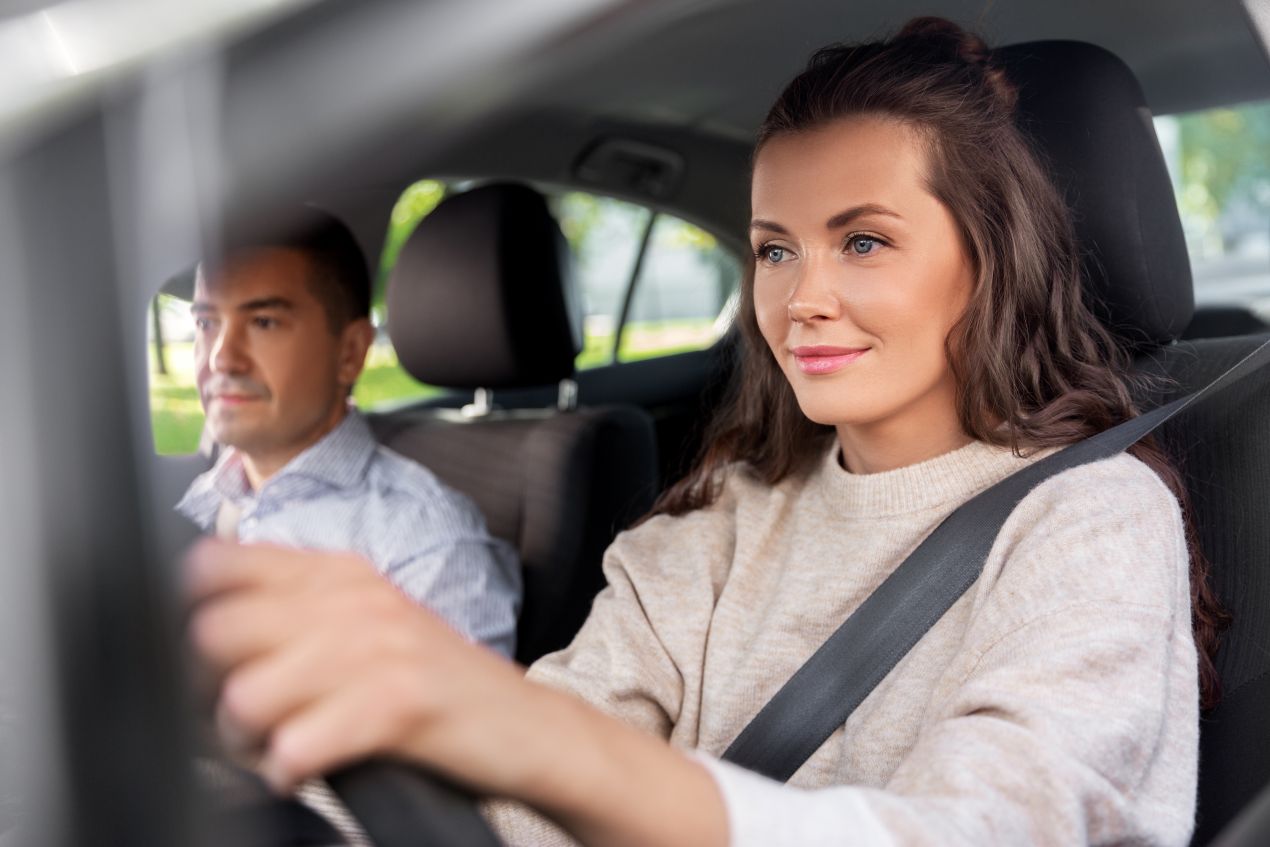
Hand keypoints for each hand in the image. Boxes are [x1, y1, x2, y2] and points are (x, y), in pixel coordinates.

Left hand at [185, 538, 530, 794]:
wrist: (527, 726)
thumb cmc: (436, 682)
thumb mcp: (370, 620)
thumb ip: (298, 606)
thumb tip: (201, 621)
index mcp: (340, 572)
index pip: (218, 565)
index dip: (191, 614)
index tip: (211, 656)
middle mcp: (354, 600)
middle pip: (215, 632)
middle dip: (209, 690)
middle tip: (244, 717)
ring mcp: (377, 649)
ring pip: (245, 697)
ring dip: (247, 740)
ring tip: (279, 745)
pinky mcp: (397, 705)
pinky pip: (294, 748)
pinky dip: (289, 771)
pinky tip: (310, 768)